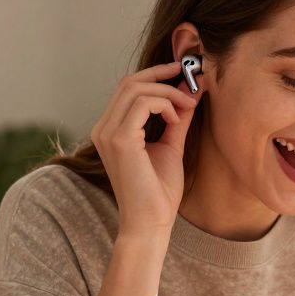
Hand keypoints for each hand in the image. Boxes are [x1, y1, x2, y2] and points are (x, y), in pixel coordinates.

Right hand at [90, 60, 200, 237]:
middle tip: (191, 80)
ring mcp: (108, 134)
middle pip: (130, 82)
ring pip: (136, 88)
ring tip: (187, 108)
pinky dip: (165, 104)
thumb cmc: (158, 192)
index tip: (181, 71)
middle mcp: (103, 129)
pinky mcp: (119, 140)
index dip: (155, 74)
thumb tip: (191, 90)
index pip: (128, 88)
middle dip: (163, 75)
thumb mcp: (171, 146)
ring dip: (168, 92)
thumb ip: (178, 118)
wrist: (150, 223)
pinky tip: (177, 120)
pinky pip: (143, 103)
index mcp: (110, 130)